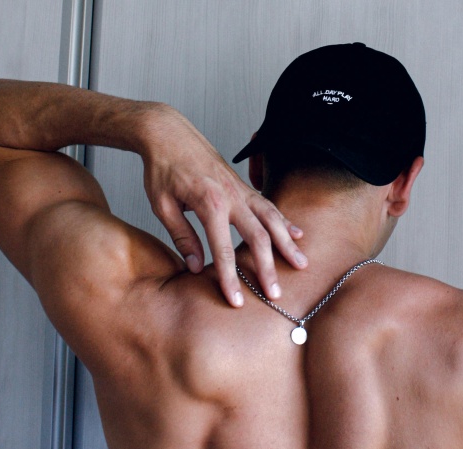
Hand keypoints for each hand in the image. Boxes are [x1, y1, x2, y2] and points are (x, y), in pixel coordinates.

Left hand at [141, 104, 306, 306]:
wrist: (168, 133)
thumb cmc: (162, 168)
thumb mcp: (163, 206)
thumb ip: (182, 237)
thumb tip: (195, 268)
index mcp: (209, 204)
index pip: (223, 250)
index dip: (230, 278)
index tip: (236, 301)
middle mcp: (231, 196)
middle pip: (257, 238)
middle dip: (267, 268)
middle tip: (275, 295)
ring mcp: (241, 190)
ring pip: (272, 220)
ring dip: (288, 244)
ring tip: (301, 265)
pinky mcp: (244, 186)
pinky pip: (270, 205)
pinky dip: (285, 221)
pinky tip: (297, 235)